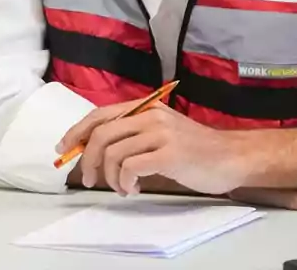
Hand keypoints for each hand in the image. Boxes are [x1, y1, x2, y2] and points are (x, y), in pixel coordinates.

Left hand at [58, 101, 244, 195]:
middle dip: (87, 159)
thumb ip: (133, 134)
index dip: (77, 130)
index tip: (64, 148)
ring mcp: (160, 133)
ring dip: (109, 176)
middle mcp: (150, 115)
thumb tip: (94, 148)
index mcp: (145, 107)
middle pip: (101, 133)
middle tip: (88, 179)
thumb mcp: (161, 132)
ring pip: (112, 152)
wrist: (232, 157)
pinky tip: (135, 189)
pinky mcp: (169, 154)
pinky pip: (130, 168)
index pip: (100, 114)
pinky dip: (125, 182)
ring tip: (121, 188)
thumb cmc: (196, 150)